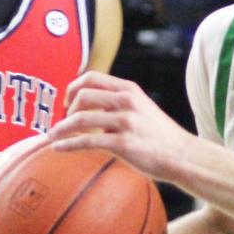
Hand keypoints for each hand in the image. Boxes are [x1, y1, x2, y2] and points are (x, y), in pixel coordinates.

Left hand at [49, 72, 193, 181]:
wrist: (182, 156)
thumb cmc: (159, 136)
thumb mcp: (142, 108)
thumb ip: (119, 103)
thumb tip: (88, 108)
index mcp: (129, 90)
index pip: (91, 78)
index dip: (72, 88)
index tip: (66, 103)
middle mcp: (127, 101)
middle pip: (82, 96)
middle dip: (66, 110)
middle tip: (62, 124)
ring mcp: (126, 122)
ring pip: (80, 119)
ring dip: (60, 129)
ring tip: (51, 137)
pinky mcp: (124, 144)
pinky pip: (87, 141)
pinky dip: (68, 145)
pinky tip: (58, 149)